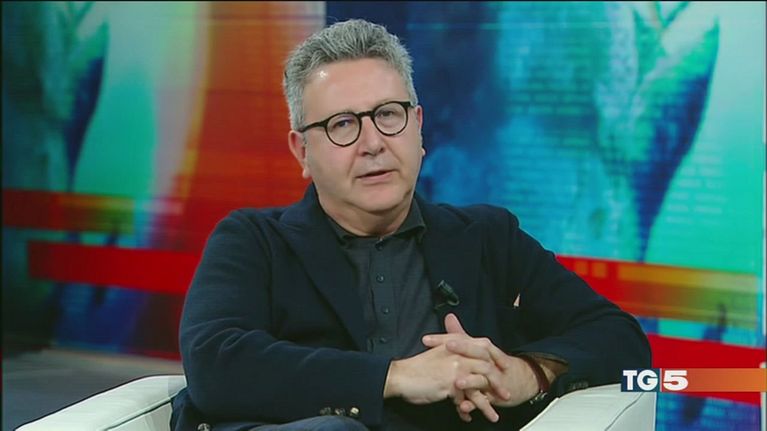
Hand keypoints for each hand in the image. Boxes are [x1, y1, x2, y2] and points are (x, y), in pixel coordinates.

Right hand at [384, 343, 497, 406]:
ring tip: (494, 414)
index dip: (495, 361)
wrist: (401, 376)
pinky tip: (469, 417)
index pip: (484, 349)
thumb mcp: (438, 355)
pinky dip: (469, 411)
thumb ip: (454, 354)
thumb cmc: (417, 368)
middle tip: (505, 395)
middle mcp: (459, 354)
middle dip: (498, 384)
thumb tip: (469, 361)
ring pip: (480, 386)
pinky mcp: (452, 383)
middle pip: (487, 368)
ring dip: (488, 402)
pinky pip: (466, 400)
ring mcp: (456, 368)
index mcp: (456, 344)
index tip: (503, 373)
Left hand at [423, 314, 540, 408]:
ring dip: (469, 380)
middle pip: (476, 352)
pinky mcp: (494, 395)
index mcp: (481, 348)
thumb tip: (449, 317)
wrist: (520, 380)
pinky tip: (463, 406)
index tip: (426, 340)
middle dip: (462, 349)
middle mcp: (488, 361)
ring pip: (482, 378)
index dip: (445, 338)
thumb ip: (461, 334)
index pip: (463, 339)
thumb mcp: (477, 348)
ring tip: (456, 382)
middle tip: (447, 347)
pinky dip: (474, 404)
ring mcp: (491, 379)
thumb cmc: (494, 363)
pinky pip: (484, 400)